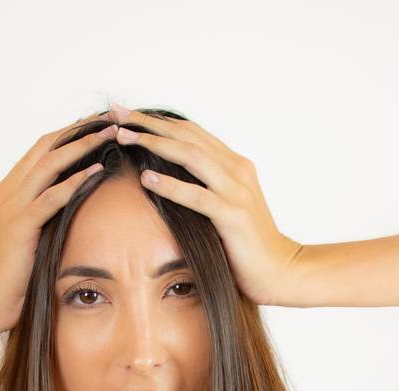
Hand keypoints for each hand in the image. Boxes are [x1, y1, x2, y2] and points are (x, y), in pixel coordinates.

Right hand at [0, 113, 118, 334]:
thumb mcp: (27, 235)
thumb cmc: (10, 275)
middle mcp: (7, 192)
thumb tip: (73, 204)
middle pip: (46, 147)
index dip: (70, 134)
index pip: (41, 151)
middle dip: (80, 129)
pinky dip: (74, 182)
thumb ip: (42, 215)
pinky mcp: (19, 226)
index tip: (98, 123)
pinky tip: (96, 171)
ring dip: (82, 146)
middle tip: (111, 117)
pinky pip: (50, 198)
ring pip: (49, 164)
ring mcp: (11, 206)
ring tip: (110, 134)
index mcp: (8, 191)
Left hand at [115, 106, 304, 306]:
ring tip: (124, 137)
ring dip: (154, 144)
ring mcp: (236, 191)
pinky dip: (170, 186)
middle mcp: (237, 170)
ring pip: (191, 156)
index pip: (192, 132)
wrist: (281, 270)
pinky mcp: (233, 216)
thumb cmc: (247, 243)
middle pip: (187, 136)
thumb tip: (169, 179)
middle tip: (117, 113)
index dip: (159, 121)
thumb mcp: (226, 206)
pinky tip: (146, 179)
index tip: (128, 114)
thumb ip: (207, 187)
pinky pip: (197, 197)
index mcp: (235, 164)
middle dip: (149, 123)